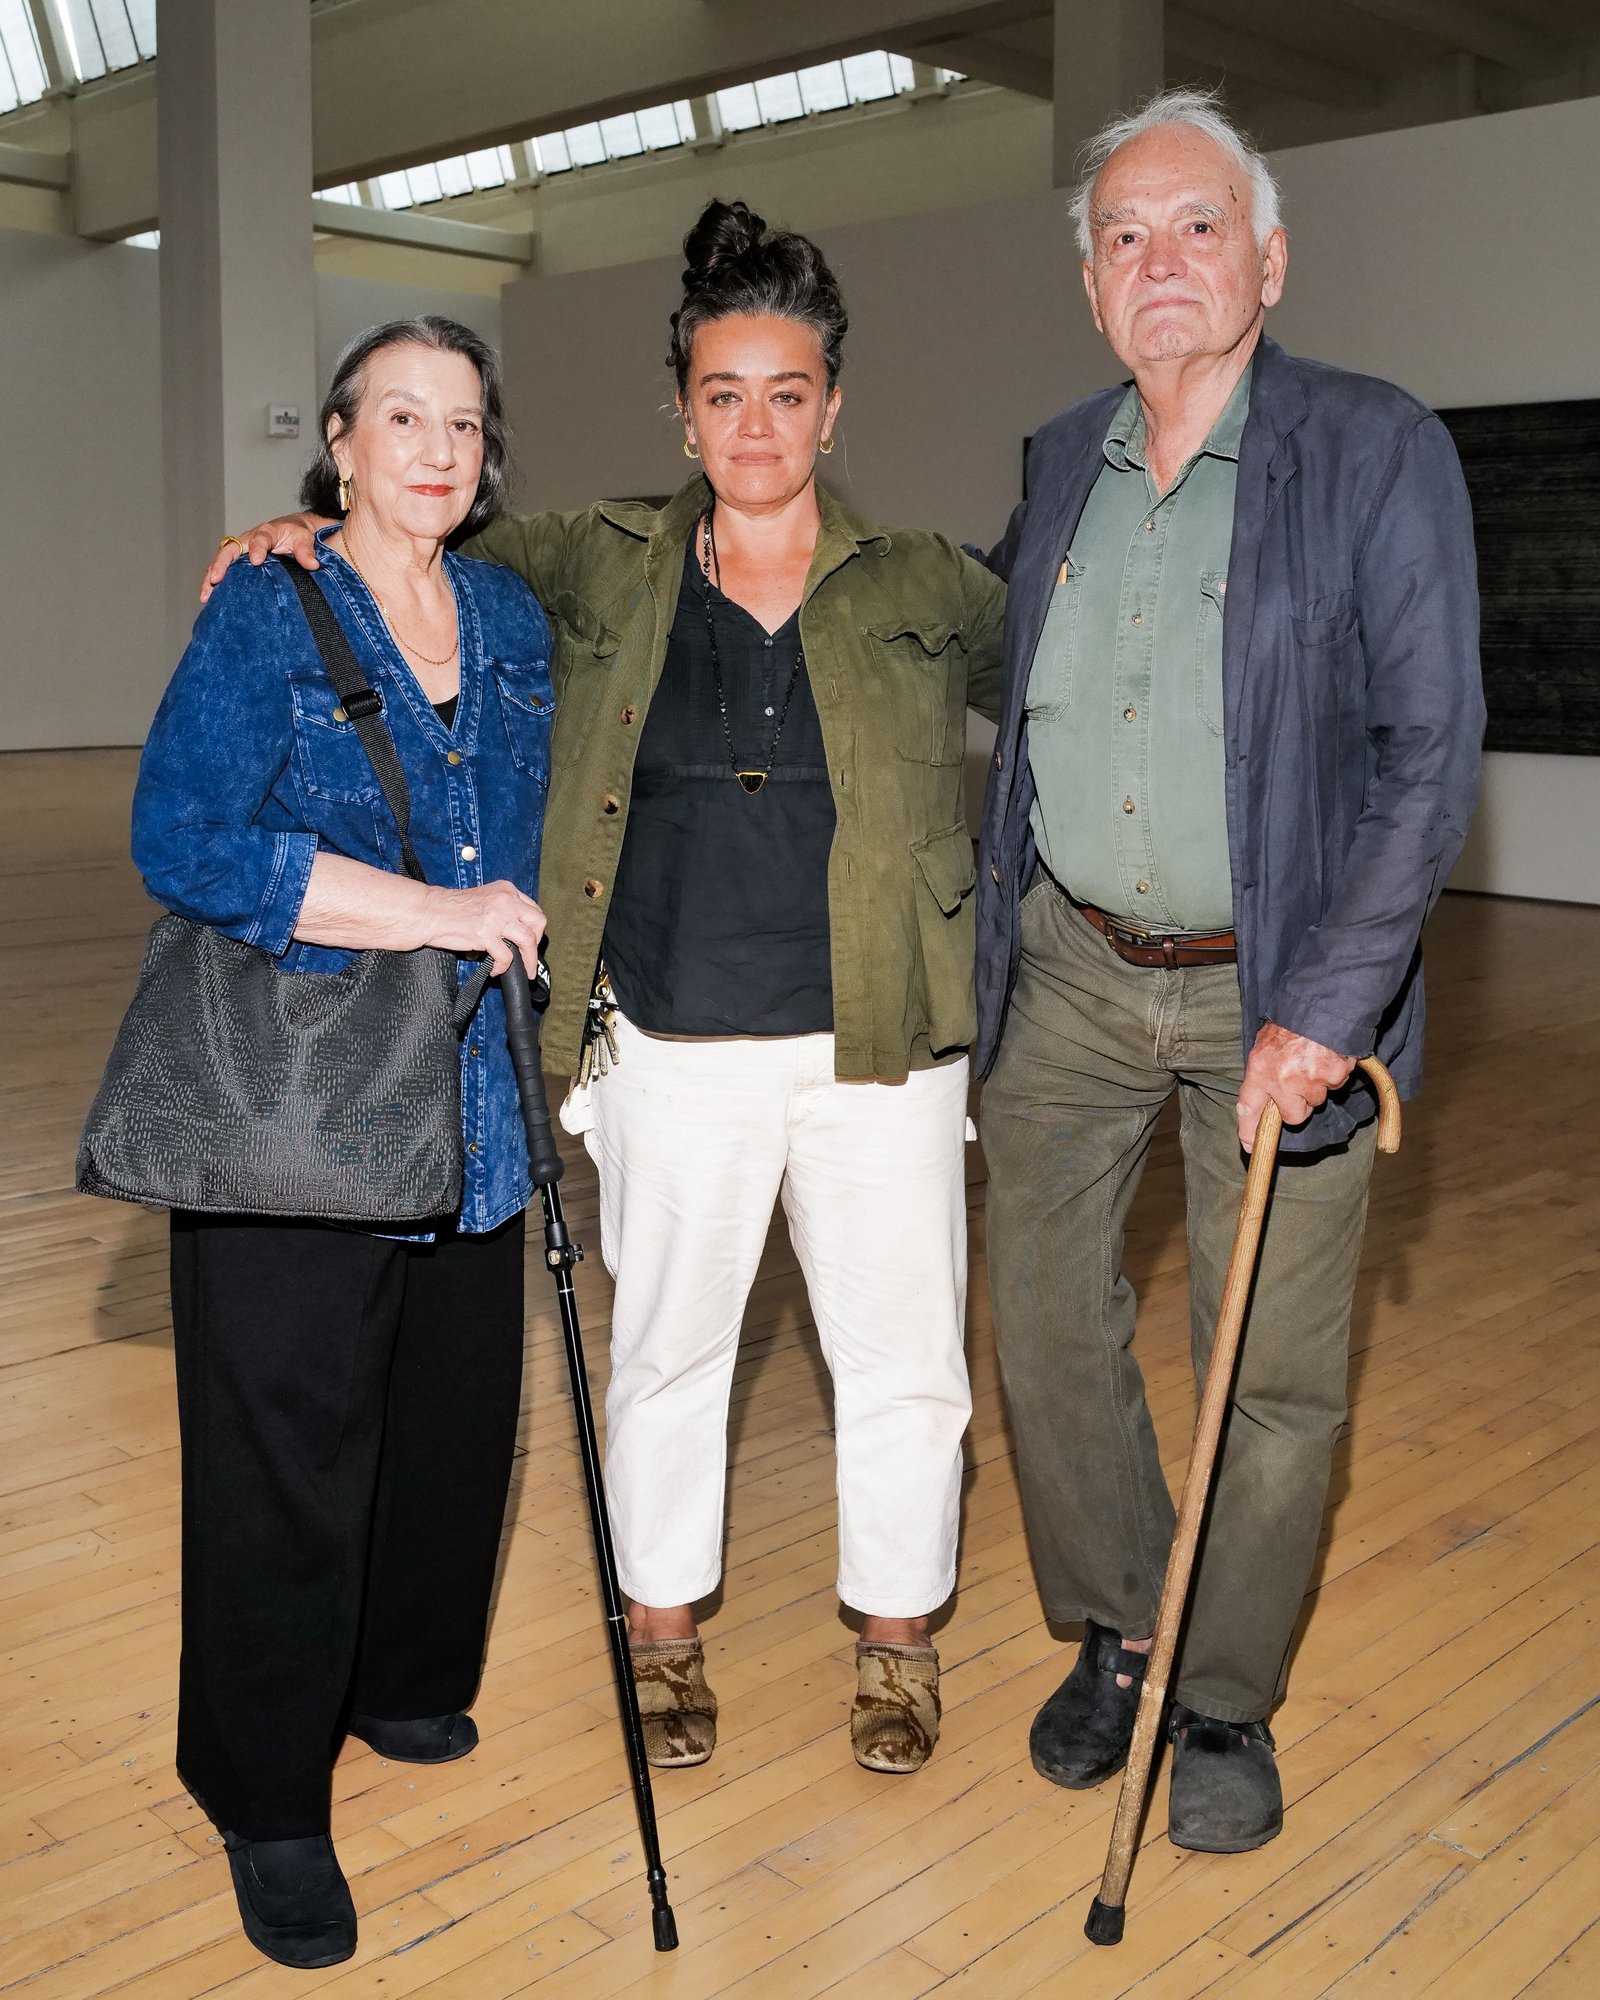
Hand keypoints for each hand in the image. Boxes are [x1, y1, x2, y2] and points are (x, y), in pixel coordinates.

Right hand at [201, 513, 329, 603]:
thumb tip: (313, 565)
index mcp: (266, 532)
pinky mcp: (238, 562)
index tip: (256, 561)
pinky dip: (214, 583)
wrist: (292, 530)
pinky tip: (209, 599)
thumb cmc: (297, 534)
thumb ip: (306, 551)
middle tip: (216, 579)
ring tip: (205, 596)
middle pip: (230, 549)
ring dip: (211, 577)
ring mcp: (241, 550)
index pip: (259, 539)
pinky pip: (224, 571)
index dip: (256, 549)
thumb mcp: (304, 539)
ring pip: (221, 561)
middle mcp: (248, 539)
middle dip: (221, 564)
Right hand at [421, 882, 546, 975]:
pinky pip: (506, 957)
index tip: (532, 940)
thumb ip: (503, 909)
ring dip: (529, 960)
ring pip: (528, 941)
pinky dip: (503, 967)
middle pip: (538, 923)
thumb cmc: (450, 908)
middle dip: (537, 943)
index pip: (533, 909)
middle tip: (530, 956)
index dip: (535, 928)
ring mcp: (497, 917)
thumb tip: (516, 931)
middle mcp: (506, 901)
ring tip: (525, 970)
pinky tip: (496, 970)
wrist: (429, 911)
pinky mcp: (486, 934)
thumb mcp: (484, 899)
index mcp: (506, 890)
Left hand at [1236, 1022, 1354, 1150]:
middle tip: (1299, 1080)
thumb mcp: (1263, 1044)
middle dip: (1298, 1103)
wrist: (1320, 1004)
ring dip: (1316, 1086)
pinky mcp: (1334, 1076)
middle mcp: (1284, 1079)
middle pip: (1294, 1115)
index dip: (1249, 1129)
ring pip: (1316, 1100)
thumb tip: (1260, 1100)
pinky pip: (1335, 1086)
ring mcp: (1310, 1080)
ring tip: (1313, 1060)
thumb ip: (1261, 1073)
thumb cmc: (1290, 1023)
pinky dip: (1333, 1075)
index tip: (1248, 1145)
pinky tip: (1327, 1056)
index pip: (1249, 1107)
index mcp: (1261, 1069)